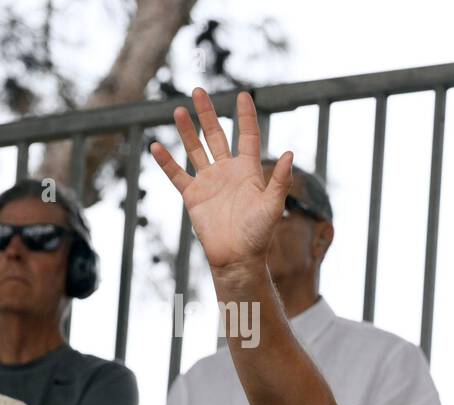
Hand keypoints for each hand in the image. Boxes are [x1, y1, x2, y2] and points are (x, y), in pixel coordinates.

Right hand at [149, 89, 292, 274]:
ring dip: (187, 131)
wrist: (238, 257)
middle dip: (208, 114)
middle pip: (216, 136)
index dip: (246, 117)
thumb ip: (280, 181)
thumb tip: (289, 153)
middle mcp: (227, 172)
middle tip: (199, 91)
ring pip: (195, 150)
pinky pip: (177, 174)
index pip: (247, 137)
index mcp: (249, 172)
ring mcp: (209, 182)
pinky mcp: (193, 196)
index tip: (243, 96)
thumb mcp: (273, 206)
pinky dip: (166, 161)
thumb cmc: (259, 234)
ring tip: (179, 110)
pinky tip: (156, 145)